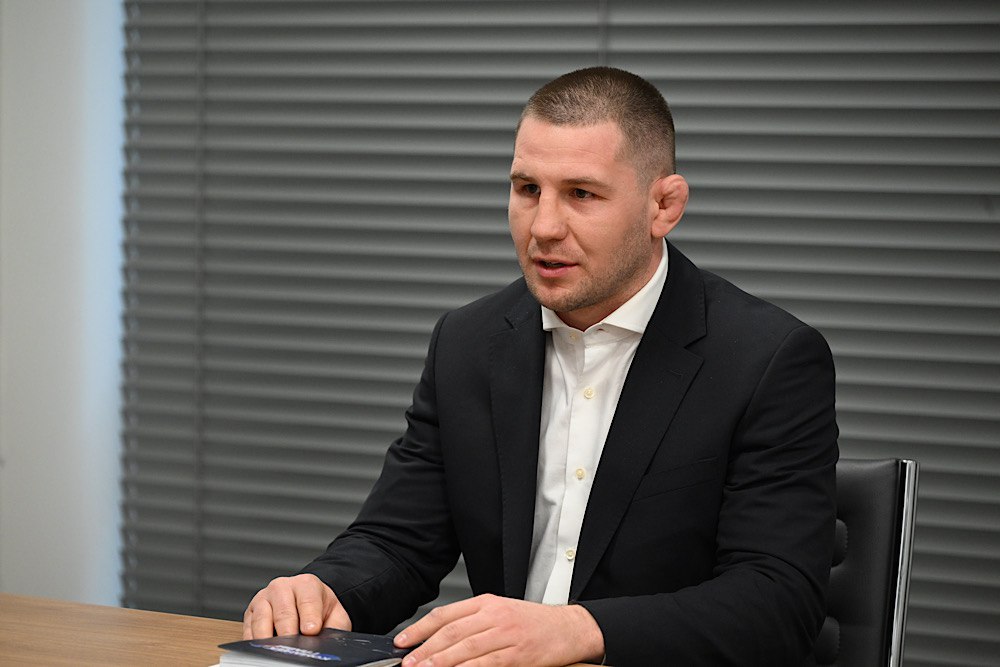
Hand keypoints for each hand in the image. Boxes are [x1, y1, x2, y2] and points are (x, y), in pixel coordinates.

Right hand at [242, 573, 351, 638]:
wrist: (309, 601)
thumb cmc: (321, 609)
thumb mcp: (335, 614)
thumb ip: (334, 626)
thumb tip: (327, 641)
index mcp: (306, 584)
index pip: (307, 600)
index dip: (309, 617)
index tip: (311, 630)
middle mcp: (282, 588)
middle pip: (283, 612)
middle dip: (288, 631)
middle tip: (291, 645)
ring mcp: (264, 599)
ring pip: (262, 619)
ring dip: (267, 637)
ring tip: (274, 651)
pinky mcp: (250, 613)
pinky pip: (248, 628)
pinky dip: (253, 640)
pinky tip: (261, 649)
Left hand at [393, 594, 603, 666]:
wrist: (570, 628)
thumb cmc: (534, 623)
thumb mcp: (502, 612)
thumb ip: (473, 623)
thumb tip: (440, 640)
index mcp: (487, 603)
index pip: (446, 614)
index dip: (421, 628)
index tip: (403, 641)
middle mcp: (494, 616)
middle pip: (451, 632)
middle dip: (425, 649)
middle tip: (407, 662)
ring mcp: (506, 634)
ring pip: (465, 648)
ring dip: (440, 661)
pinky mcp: (519, 654)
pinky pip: (487, 663)